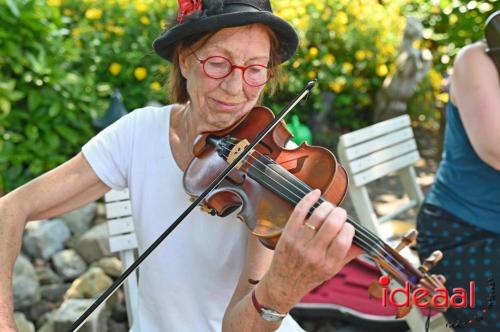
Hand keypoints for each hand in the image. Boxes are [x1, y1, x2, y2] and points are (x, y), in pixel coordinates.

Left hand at [259, 189, 362, 311]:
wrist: (284, 283)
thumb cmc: (311, 275)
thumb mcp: (333, 270)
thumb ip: (349, 254)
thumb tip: (367, 241)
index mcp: (328, 264)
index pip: (344, 239)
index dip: (349, 227)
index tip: (347, 226)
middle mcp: (314, 254)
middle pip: (332, 224)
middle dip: (340, 213)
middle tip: (340, 213)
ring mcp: (299, 243)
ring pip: (317, 216)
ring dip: (327, 206)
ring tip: (329, 207)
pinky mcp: (288, 234)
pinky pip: (299, 211)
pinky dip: (309, 199)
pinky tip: (316, 193)